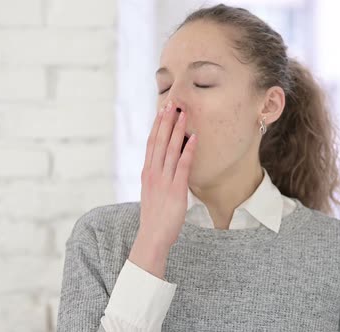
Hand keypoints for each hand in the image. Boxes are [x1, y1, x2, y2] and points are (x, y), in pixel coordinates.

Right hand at [128, 100, 197, 277]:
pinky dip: (188, 150)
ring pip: (170, 149)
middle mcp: (153, 173)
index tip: (162, 110)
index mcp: (147, 172)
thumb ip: (156, 177)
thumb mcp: (151, 192)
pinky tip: (193, 138)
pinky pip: (183, 166)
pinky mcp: (176, 189)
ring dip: (177, 130)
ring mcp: (164, 180)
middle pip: (159, 141)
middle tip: (172, 103)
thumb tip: (163, 164)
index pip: (151, 143)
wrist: (152, 236)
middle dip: (166, 121)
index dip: (157, 125)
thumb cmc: (154, 216)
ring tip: (184, 114)